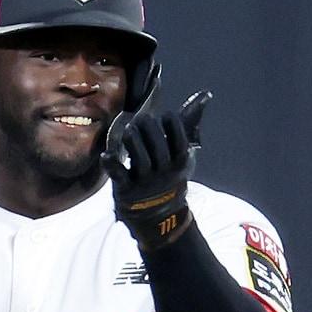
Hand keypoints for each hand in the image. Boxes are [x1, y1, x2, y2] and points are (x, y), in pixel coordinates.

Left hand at [102, 89, 212, 249]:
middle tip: (141, 119)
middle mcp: (164, 172)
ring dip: (133, 141)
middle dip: (149, 129)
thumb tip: (204, 95)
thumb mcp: (182, 152)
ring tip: (128, 130)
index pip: (178, 138)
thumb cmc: (170, 174)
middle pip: (158, 147)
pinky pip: (119, 175)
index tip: (164, 116)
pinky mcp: (126, 190)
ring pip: (140, 159)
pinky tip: (107, 155)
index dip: (170, 123)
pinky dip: (111, 165)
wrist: (160, 216)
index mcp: (181, 162)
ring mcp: (145, 182)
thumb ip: (188, 123)